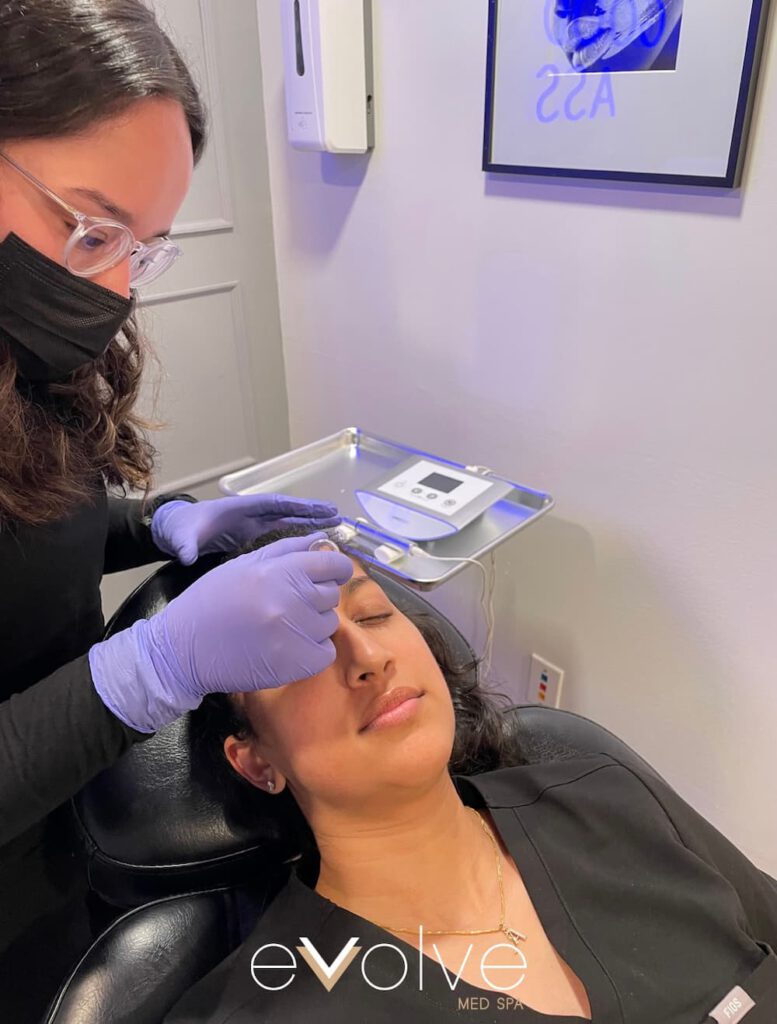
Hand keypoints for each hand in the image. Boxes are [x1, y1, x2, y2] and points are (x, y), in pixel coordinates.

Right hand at [88, 534, 353, 732]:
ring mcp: (298, 634)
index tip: (328, 575)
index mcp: (281, 571)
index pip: (336, 566)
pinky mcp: (299, 664)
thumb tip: (323, 541)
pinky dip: (311, 652)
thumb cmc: (211, 600)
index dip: (336, 569)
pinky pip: (325, 652)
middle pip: (332, 595)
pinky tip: (285, 648)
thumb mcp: (244, 564)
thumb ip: (288, 549)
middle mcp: (294, 600)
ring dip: (312, 625)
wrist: (183, 649)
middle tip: (286, 605)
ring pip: (329, 624)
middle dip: (315, 597)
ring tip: (280, 627)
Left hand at [151, 493, 341, 564]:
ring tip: (335, 524)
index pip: (271, 504)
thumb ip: (185, 545)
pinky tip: (316, 541)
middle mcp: (251, 513)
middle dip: (311, 511)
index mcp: (238, 508)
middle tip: (337, 514)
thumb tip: (186, 556)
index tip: (315, 509)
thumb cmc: (180, 528)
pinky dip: (300, 535)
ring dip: (311, 522)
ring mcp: (254, 524)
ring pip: (288, 521)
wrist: (175, 531)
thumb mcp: (181, 536)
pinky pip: (282, 533)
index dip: (294, 506)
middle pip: (287, 510)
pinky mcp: (254, 535)